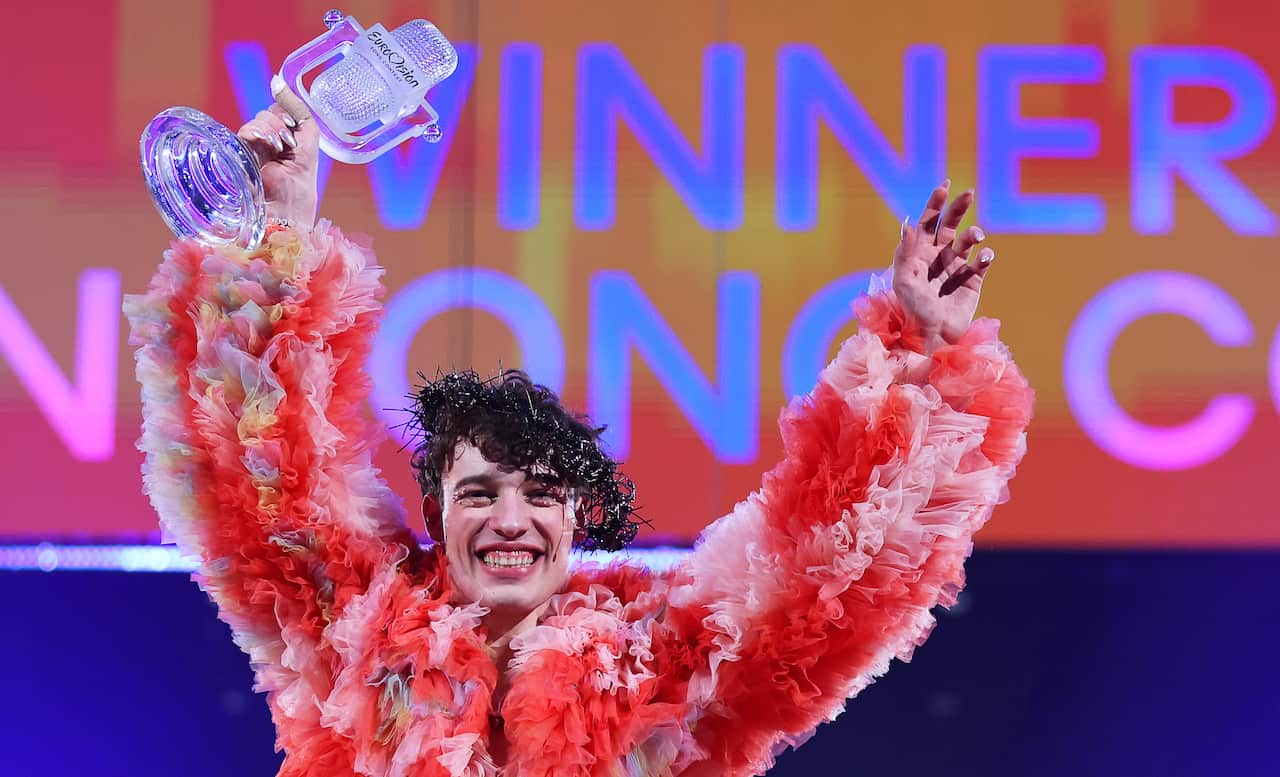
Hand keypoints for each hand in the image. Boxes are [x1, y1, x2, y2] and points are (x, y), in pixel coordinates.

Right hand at [236, 75, 319, 227]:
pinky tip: (266, 148)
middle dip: (281, 125)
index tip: (294, 130)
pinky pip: (245, 132)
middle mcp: (266, 142)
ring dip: (272, 132)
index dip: (287, 113)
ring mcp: (251, 148)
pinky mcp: (238, 155)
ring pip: (259, 121)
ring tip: (278, 151)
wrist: (286, 210)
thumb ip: (298, 111)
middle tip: (287, 145)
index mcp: (284, 139)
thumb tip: (277, 80)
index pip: (281, 110)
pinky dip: (257, 135)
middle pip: (271, 113)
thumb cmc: (300, 183)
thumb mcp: (308, 141)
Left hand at [892, 180, 994, 351]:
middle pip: (951, 224)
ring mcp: (956, 267)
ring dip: (973, 234)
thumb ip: (905, 252)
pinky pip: (982, 262)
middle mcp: (938, 256)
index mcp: (919, 254)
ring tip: (976, 237)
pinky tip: (982, 257)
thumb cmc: (912, 311)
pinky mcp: (973, 280)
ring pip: (969, 240)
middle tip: (969, 194)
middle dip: (959, 207)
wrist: (932, 337)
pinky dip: (984, 256)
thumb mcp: (904, 281)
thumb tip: (906, 223)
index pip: (928, 222)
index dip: (935, 204)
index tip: (944, 186)